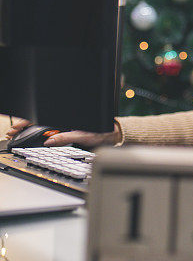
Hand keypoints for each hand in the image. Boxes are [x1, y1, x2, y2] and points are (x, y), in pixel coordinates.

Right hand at [5, 117, 119, 147]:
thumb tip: (49, 141)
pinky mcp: (67, 129)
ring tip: (18, 132)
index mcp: (65, 119)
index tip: (17, 127)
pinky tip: (32, 134)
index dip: (27, 122)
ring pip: (44, 125)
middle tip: (13, 132)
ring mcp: (64, 125)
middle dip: (25, 125)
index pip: (42, 119)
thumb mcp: (82, 135)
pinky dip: (40, 132)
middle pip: (40, 121)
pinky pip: (51, 130)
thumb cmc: (100, 131)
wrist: (111, 133)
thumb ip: (65, 137)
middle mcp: (64, 120)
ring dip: (31, 128)